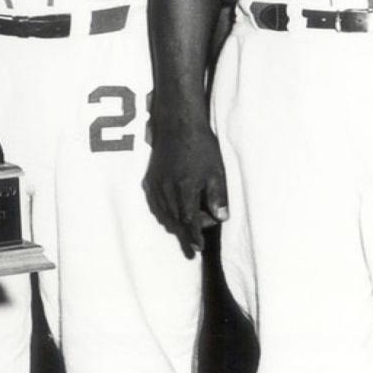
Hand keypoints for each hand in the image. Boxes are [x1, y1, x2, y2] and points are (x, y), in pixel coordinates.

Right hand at [145, 117, 227, 257]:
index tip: (198, 248)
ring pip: (163, 214)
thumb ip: (218, 196)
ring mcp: (156, 185)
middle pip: (175, 221)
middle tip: (201, 231)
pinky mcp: (150, 179)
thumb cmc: (201, 146)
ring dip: (175, 223)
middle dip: (188, 230)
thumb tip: (222, 218)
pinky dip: (164, 213)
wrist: (178, 124)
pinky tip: (172, 213)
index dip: (194, 236)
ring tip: (187, 227)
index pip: (189, 222)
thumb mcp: (216, 170)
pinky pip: (155, 204)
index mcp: (184, 189)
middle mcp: (167, 190)